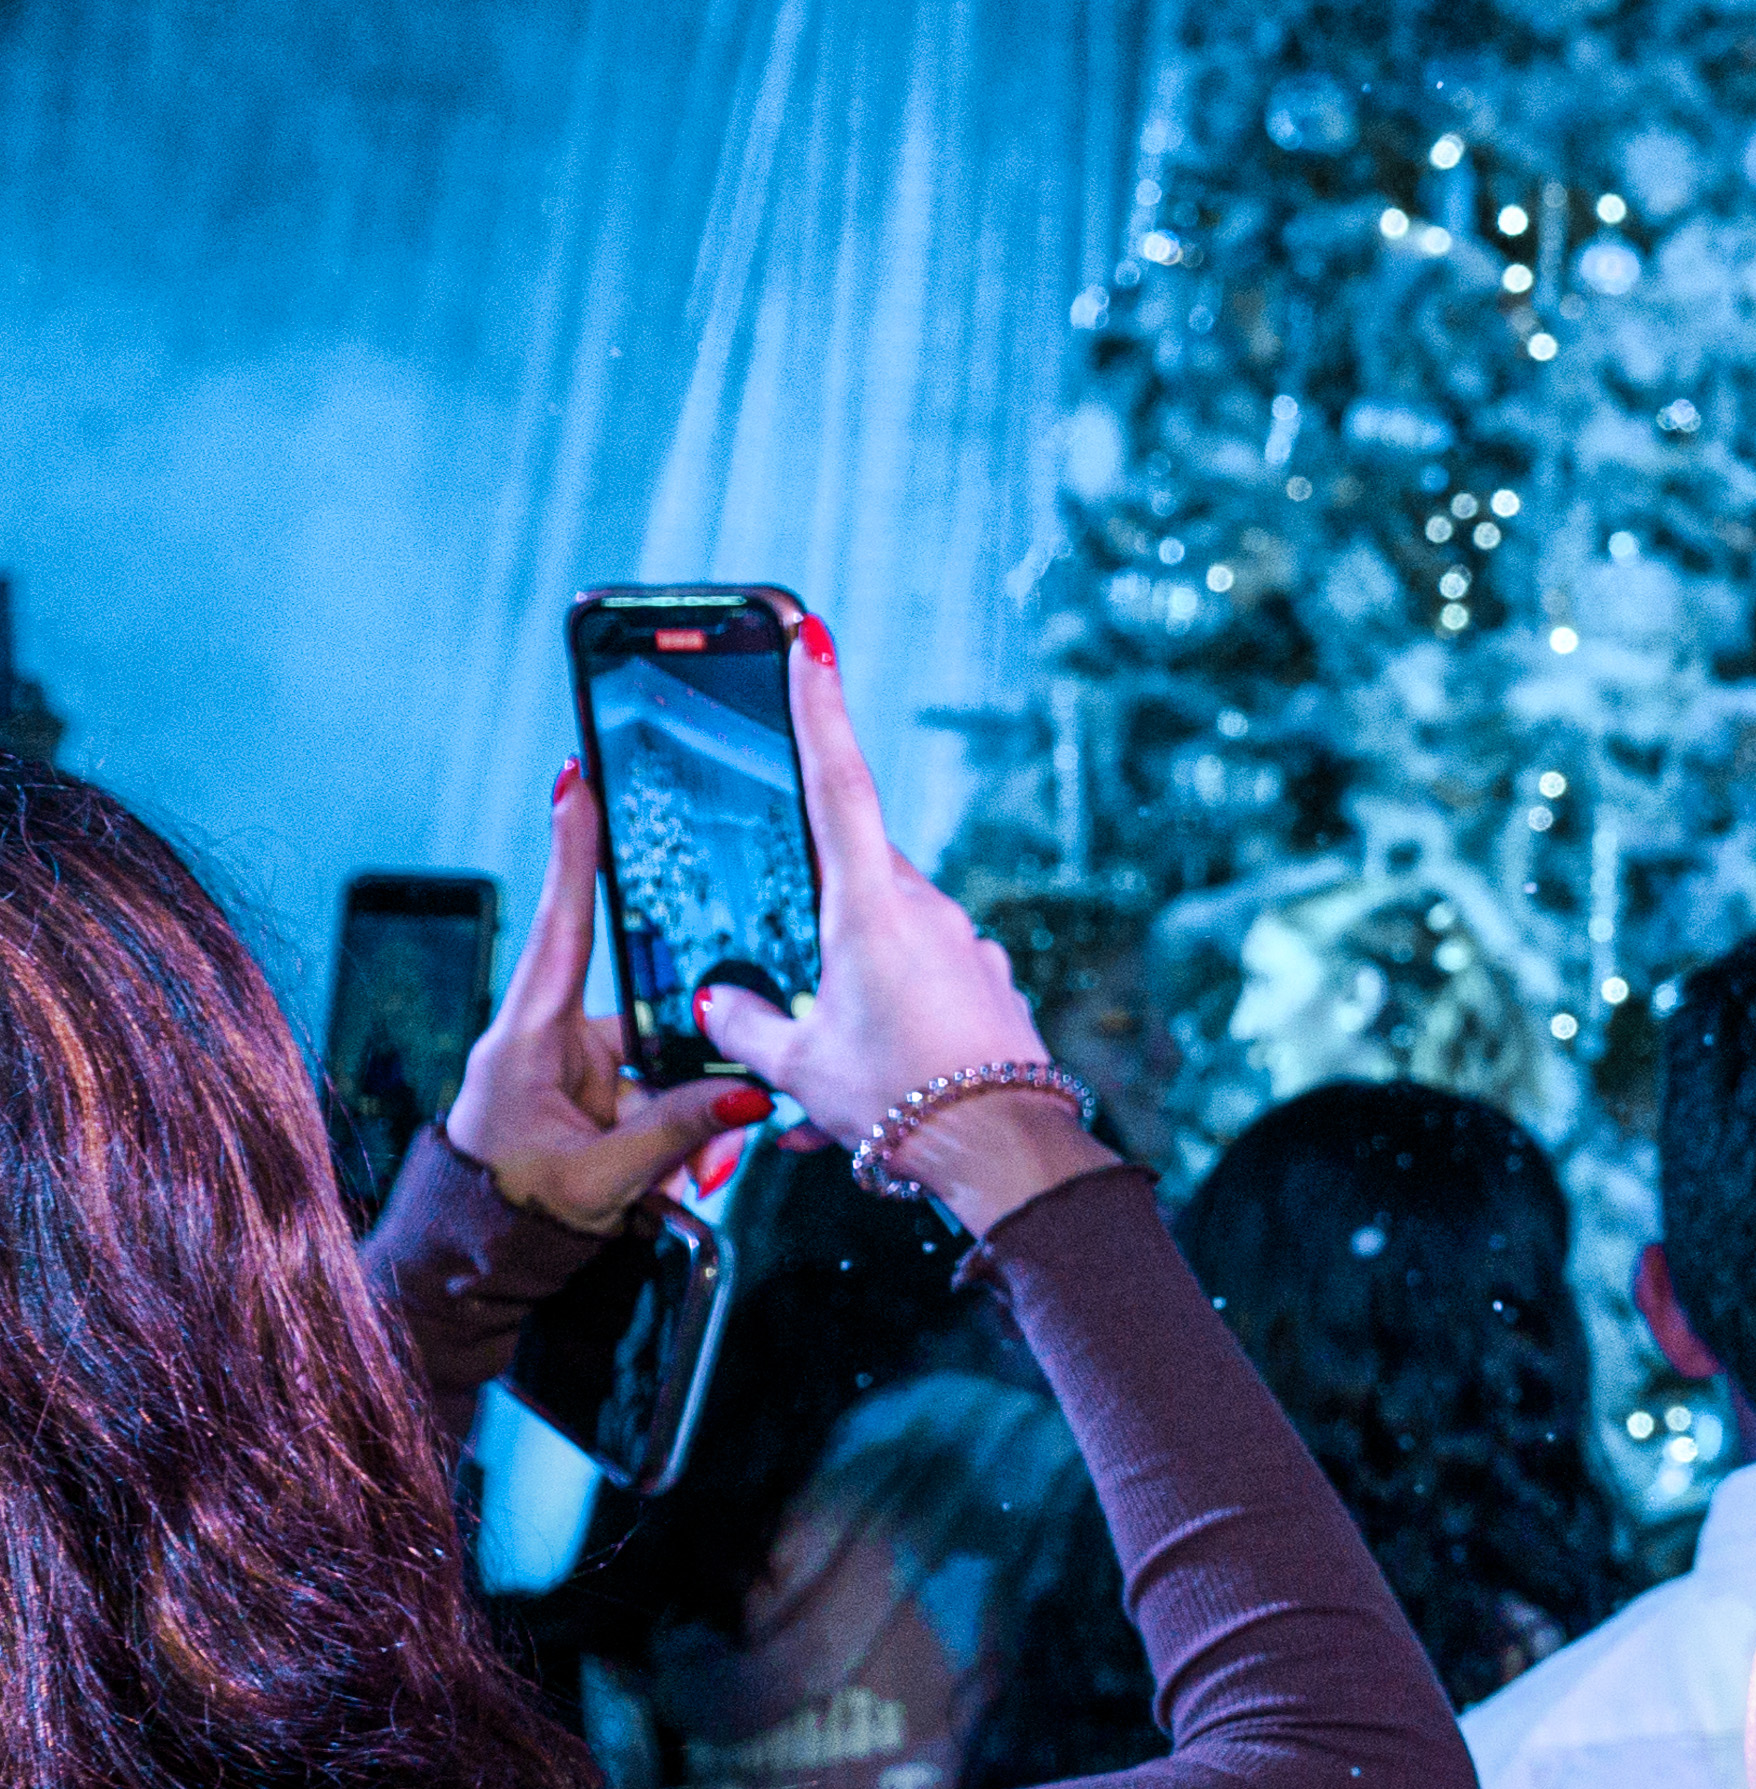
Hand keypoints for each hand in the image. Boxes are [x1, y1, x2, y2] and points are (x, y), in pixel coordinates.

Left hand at [450, 761, 772, 1234]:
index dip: (572, 854)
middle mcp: (552, 1043)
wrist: (471, 1268)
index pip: (561, 929)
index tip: (575, 783)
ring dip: (693, 1128)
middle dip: (697, 1089)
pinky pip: (663, 1100)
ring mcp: (576, 1069)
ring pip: (670, 1071)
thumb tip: (752, 1095)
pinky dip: (684, 1140)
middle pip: (654, 1024)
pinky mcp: (595, 1096)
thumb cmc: (507, 1219)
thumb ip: (677, 1133)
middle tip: (713, 1160)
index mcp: (527, 1041)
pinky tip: (685, 1182)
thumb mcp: (597, 1182)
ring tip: (692, 1185)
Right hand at [682, 619, 1103, 1237]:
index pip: (837, 780)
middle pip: (851, 878)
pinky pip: (923, 983)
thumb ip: (746, 1026)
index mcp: (872, 904)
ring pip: (884, 938)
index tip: (813, 639)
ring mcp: (965, 944)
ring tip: (827, 1070)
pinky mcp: (988, 983)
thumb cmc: (899, 1102)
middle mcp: (927, 909)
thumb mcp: (797, 1067)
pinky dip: (890, 1018)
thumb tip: (717, 1004)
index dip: (818, 706)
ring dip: (848, 985)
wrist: (1005, 1150)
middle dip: (812, 917)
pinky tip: (873, 1083)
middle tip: (789, 978)